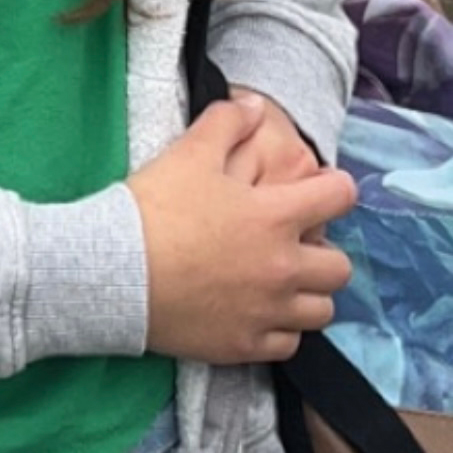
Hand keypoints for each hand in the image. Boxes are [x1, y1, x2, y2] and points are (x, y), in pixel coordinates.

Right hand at [127, 97, 356, 366]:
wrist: (113, 272)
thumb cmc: (154, 209)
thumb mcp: (189, 152)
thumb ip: (228, 122)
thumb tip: (255, 105)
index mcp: (277, 217)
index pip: (340, 197)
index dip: (336, 188)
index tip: (322, 189)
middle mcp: (283, 268)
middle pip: (340, 268)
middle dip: (325, 253)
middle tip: (298, 245)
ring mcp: (266, 312)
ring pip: (320, 312)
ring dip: (308, 296)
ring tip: (282, 285)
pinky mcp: (243, 346)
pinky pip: (288, 345)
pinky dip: (280, 331)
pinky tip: (258, 315)